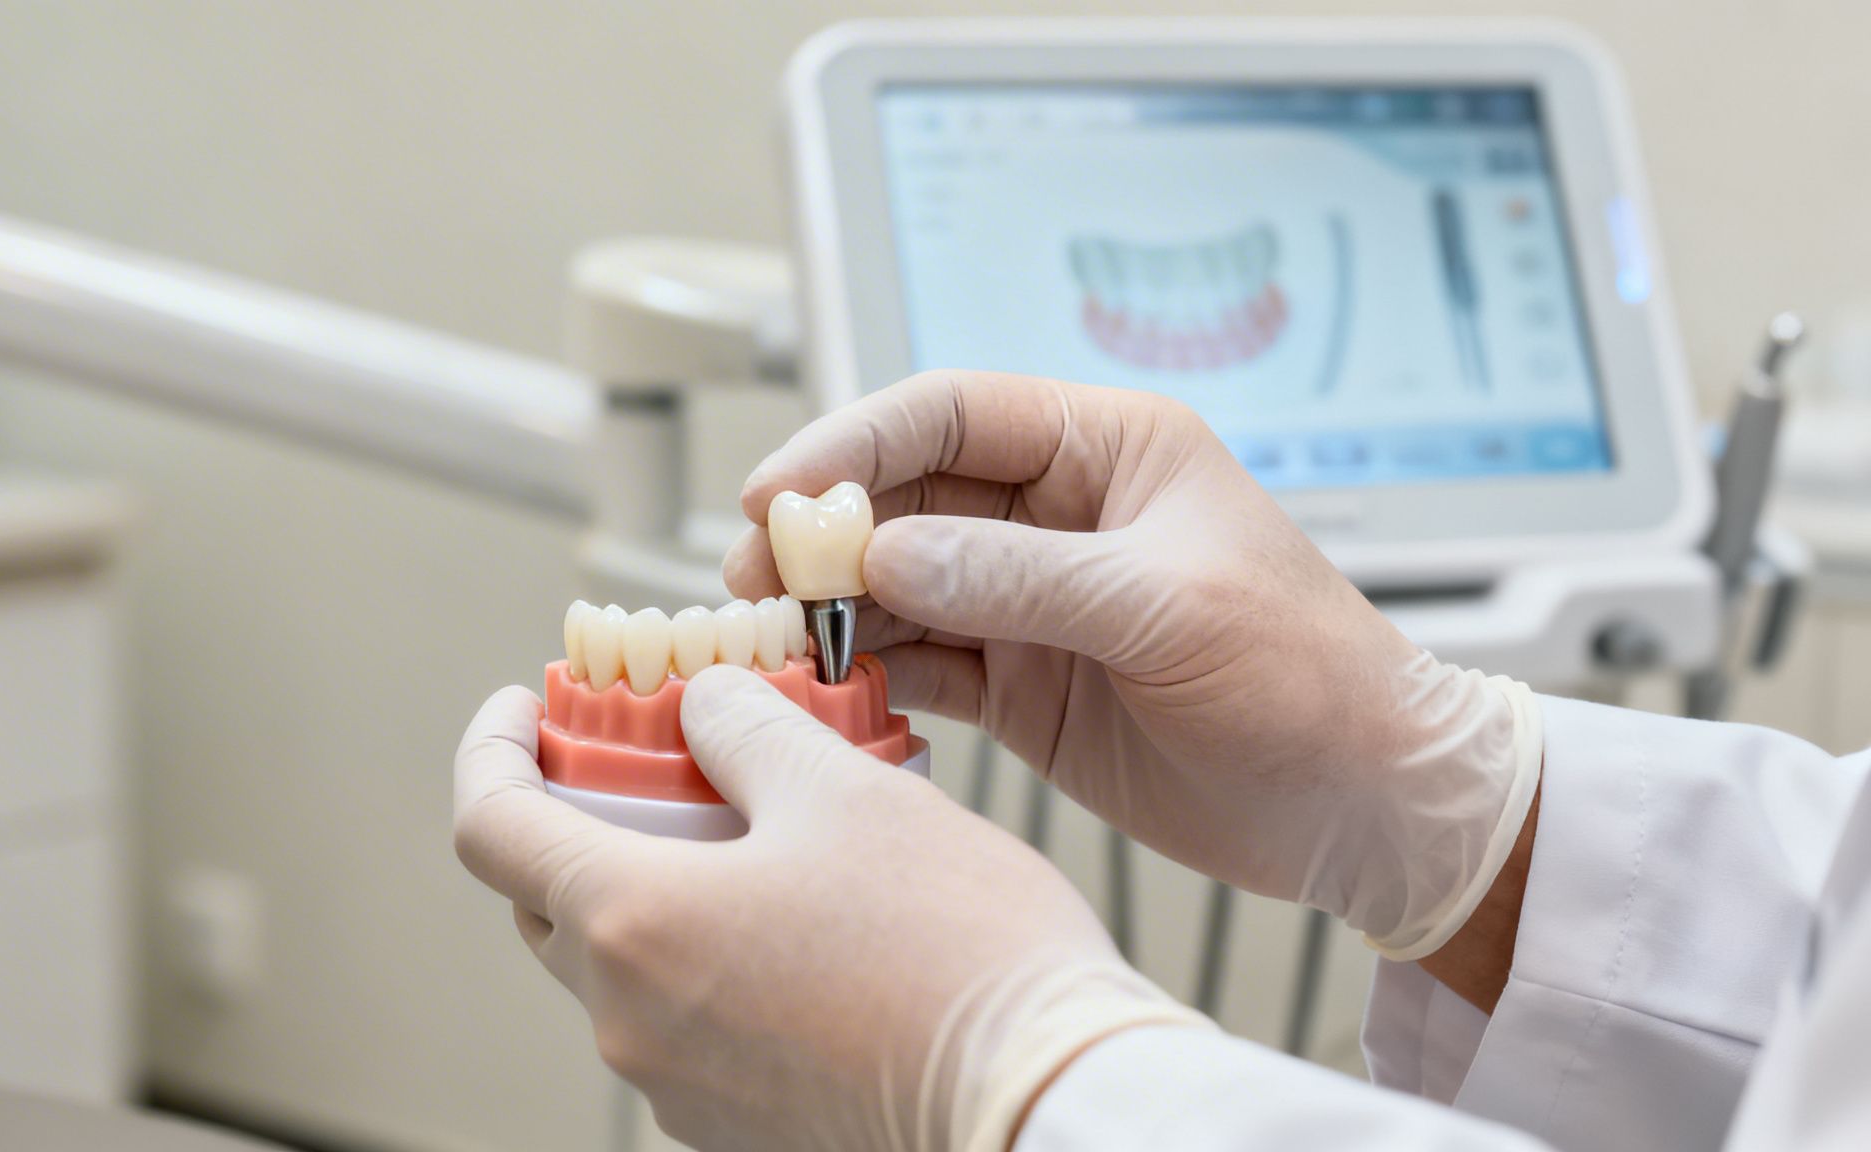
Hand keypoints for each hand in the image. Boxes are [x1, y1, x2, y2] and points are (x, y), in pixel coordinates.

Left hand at [453, 666, 1206, 1151]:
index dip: (489, 749)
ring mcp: (682, 1093)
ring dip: (660, 892)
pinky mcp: (741, 1132)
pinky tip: (802, 925)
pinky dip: (711, 960)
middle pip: (549, 904)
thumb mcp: (845, 791)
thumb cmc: (954, 948)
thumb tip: (704, 705)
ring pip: (625, 968)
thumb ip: (746, 730)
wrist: (1044, 1108)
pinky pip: (690, 1027)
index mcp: (633, 925)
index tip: (522, 708)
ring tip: (759, 837)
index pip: (489, 829)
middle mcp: (632, 1024)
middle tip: (651, 763)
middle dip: (576, 821)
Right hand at [725, 371, 1540, 957]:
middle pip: (905, 496)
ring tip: (764, 638)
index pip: (953, 415)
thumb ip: (1023, 579)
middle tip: (752, 575)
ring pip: (898, 582)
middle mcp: (1059, 517)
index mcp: (1109, 452)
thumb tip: (884, 556)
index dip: (855, 441)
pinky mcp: (1020, 684)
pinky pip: (920, 662)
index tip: (778, 492)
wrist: (1362, 806)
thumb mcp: (1169, 610)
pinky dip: (865, 673)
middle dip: (823, 530)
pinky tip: (821, 689)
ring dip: (830, 606)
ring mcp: (1032, 602)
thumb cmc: (1308, 678)